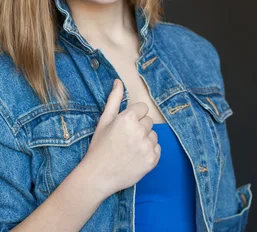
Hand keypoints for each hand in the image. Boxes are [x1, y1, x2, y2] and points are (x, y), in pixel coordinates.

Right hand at [82, 79, 160, 195]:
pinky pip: (157, 149)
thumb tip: (118, 81)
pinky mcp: (153, 160)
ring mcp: (148, 146)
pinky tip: (136, 157)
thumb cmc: (99, 146)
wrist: (98, 175)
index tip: (124, 127)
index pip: (142, 109)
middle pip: (148, 122)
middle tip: (124, 139)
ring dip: (145, 140)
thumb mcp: (104, 120)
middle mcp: (140, 130)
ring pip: (153, 135)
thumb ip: (114, 99)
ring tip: (129, 149)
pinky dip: (149, 152)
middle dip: (139, 128)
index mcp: (129, 118)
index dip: (133, 117)